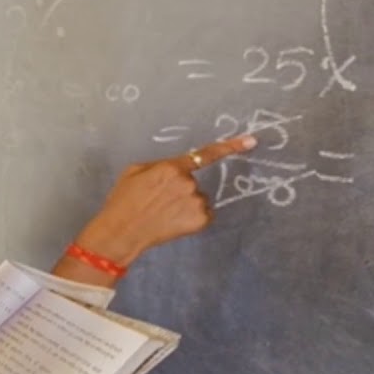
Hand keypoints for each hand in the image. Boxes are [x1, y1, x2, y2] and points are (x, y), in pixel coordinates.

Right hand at [74, 135, 256, 265]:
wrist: (121, 232)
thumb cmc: (123, 200)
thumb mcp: (134, 172)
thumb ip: (159, 165)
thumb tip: (174, 168)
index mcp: (171, 167)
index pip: (205, 154)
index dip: (230, 146)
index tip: (251, 141)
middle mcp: (188, 183)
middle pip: (193, 181)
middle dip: (180, 189)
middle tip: (158, 201)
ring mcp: (196, 203)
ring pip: (198, 199)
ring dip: (186, 204)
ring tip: (163, 214)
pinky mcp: (200, 220)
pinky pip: (203, 214)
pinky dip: (191, 218)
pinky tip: (173, 222)